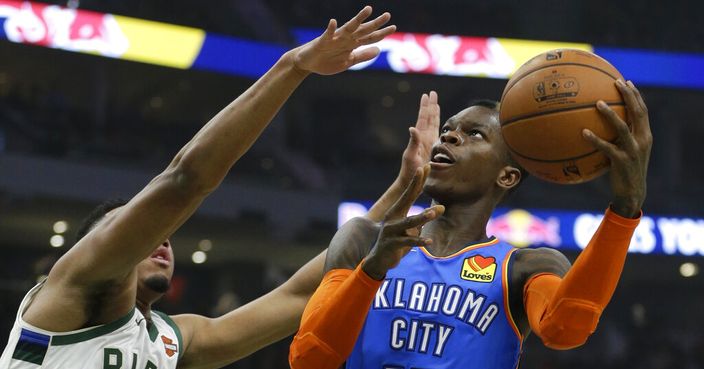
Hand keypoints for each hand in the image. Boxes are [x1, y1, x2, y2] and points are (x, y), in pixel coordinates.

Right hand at [291, 6, 395, 75]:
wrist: (307, 64)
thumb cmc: (327, 61)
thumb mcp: (348, 61)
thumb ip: (362, 56)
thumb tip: (378, 50)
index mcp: (352, 44)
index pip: (369, 38)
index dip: (381, 33)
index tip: (393, 27)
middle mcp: (345, 39)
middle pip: (363, 30)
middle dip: (375, 24)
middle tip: (387, 15)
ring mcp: (334, 39)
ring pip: (349, 28)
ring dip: (358, 19)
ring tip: (368, 10)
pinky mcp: (322, 42)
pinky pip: (327, 34)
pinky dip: (331, 29)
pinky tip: (334, 22)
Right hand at [362, 165, 444, 279]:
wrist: (378, 260)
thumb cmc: (397, 240)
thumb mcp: (411, 227)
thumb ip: (424, 217)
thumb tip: (442, 206)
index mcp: (397, 211)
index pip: (410, 192)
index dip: (419, 179)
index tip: (427, 165)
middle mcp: (393, 217)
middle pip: (406, 198)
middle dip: (415, 184)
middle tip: (424, 170)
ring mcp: (391, 230)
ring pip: (409, 222)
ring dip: (422, 216)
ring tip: (433, 212)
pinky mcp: (392, 244)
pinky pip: (408, 242)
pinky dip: (419, 241)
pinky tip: (430, 240)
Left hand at [398, 91, 440, 184]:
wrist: (412, 181)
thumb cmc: (410, 170)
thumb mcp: (411, 155)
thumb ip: (413, 142)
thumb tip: (412, 127)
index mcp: (419, 137)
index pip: (423, 118)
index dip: (425, 107)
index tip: (426, 95)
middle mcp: (424, 137)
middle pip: (428, 117)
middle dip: (430, 105)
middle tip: (432, 93)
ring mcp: (428, 142)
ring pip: (432, 123)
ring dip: (434, 113)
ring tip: (435, 103)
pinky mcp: (432, 148)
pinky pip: (437, 133)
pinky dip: (438, 125)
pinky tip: (438, 122)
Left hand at [582, 80, 652, 217]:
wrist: (631, 193)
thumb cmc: (624, 171)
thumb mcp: (625, 152)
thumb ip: (618, 138)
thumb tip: (597, 124)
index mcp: (644, 136)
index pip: (642, 110)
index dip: (635, 95)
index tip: (625, 81)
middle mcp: (642, 140)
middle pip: (637, 113)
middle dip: (628, 96)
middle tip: (615, 82)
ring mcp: (633, 151)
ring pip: (622, 128)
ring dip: (609, 114)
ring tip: (598, 103)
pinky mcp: (622, 161)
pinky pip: (606, 148)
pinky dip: (595, 139)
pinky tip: (583, 133)